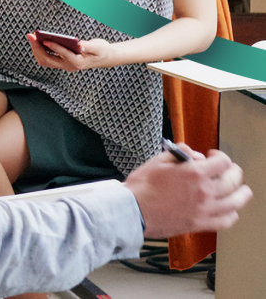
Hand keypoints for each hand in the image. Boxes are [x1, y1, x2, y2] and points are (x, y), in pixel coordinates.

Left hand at [26, 32, 115, 70]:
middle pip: (48, 60)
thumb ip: (88, 46)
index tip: (44, 39)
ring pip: (45, 61)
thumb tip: (80, 45)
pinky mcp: (61, 63)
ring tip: (32, 37)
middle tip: (31, 35)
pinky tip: (36, 41)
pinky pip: (46, 59)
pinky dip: (39, 51)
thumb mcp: (98, 47)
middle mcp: (69, 66)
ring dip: (36, 50)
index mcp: (78, 62)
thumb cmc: (101, 50)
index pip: (63, 54)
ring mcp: (64, 65)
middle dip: (38, 48)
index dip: (53, 47)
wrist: (104, 57)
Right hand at [125, 146, 251, 238]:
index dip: (220, 156)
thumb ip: (179, 154)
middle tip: (231, 170)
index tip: (213, 155)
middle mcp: (205, 192)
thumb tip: (193, 155)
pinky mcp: (201, 224)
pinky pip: (226, 221)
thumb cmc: (143, 186)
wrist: (135, 211)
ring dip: (241, 194)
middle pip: (233, 181)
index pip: (222, 162)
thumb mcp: (158, 160)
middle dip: (234, 172)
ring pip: (235, 203)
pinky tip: (231, 210)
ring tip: (243, 190)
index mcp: (194, 173)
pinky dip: (232, 215)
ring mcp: (205, 210)